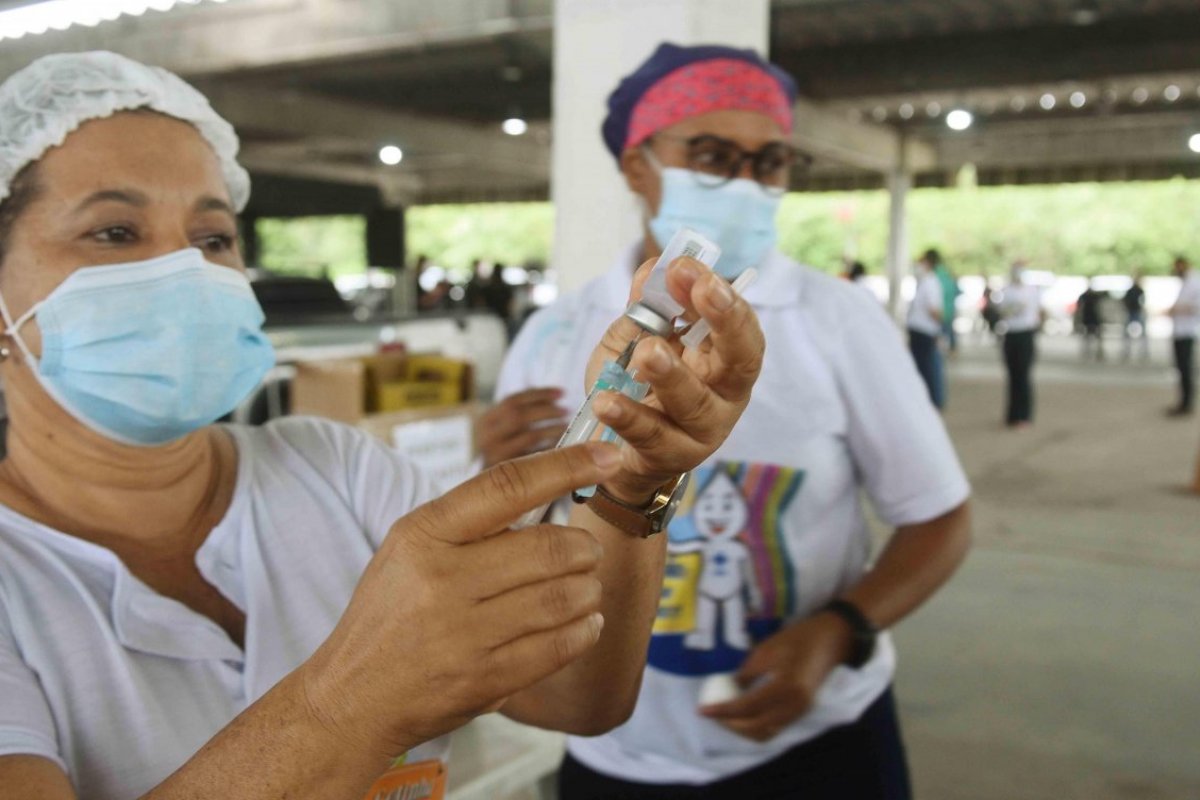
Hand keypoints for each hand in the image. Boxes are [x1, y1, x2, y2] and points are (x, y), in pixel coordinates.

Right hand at [300, 441, 623, 756]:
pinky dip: (585, 631)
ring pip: (562, 598)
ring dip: (589, 590)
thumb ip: (472, 522)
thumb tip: (554, 484)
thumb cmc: (392, 613)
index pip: (508, 486)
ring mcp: (463, 634)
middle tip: (588, 551)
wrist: (354, 698)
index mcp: (424, 534)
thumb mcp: (411, 549)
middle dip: (585, 548)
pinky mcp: (484, 680)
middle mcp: (442, 579)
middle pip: (549, 547)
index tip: (608, 455)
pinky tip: (585, 623)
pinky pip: (559, 647)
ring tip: (587, 588)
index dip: (566, 465)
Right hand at [477, 388, 568, 466]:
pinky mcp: (510, 473)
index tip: (562, 392)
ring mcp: (497, 457)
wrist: (487, 485)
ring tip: (566, 426)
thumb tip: (557, 395)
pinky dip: (552, 448)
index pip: (512, 400)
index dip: (540, 394)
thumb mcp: (503, 429)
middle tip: (566, 410)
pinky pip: (537, 457)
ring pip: (530, 436)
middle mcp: (488, 437)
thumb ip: (521, 412)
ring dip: (553, 428)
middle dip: (547, 410)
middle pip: (519, 415)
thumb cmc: (503, 450)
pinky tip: (562, 444)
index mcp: (486, 421)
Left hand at [585, 258, 764, 503]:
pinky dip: (628, 416)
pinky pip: (651, 436)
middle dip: (725, 320)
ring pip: (695, 402)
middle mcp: (724, 395)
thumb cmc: (637, 389)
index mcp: (723, 359)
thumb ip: (644, 307)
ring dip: (672, 374)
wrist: (616, 454)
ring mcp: (701, 430)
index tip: (689, 267)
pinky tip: (606, 400)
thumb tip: (651, 267)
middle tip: (700, 290)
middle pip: (742, 361)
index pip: (739, 324)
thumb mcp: (636, 339)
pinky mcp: (669, 457)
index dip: (722, 295)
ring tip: (647, 352)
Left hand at [699, 613, 851, 741]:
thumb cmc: (798, 638)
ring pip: (766, 733)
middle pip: (755, 727)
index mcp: (785, 687)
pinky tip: (743, 714)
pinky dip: (756, 726)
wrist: (832, 639)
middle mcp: (794, 706)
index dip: (722, 711)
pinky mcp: (802, 711)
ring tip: (724, 716)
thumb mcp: (767, 649)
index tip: (701, 710)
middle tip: (711, 713)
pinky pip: (775, 727)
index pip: (746, 707)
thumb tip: (730, 688)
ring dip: (742, 729)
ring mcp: (800, 711)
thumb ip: (747, 672)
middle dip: (729, 724)